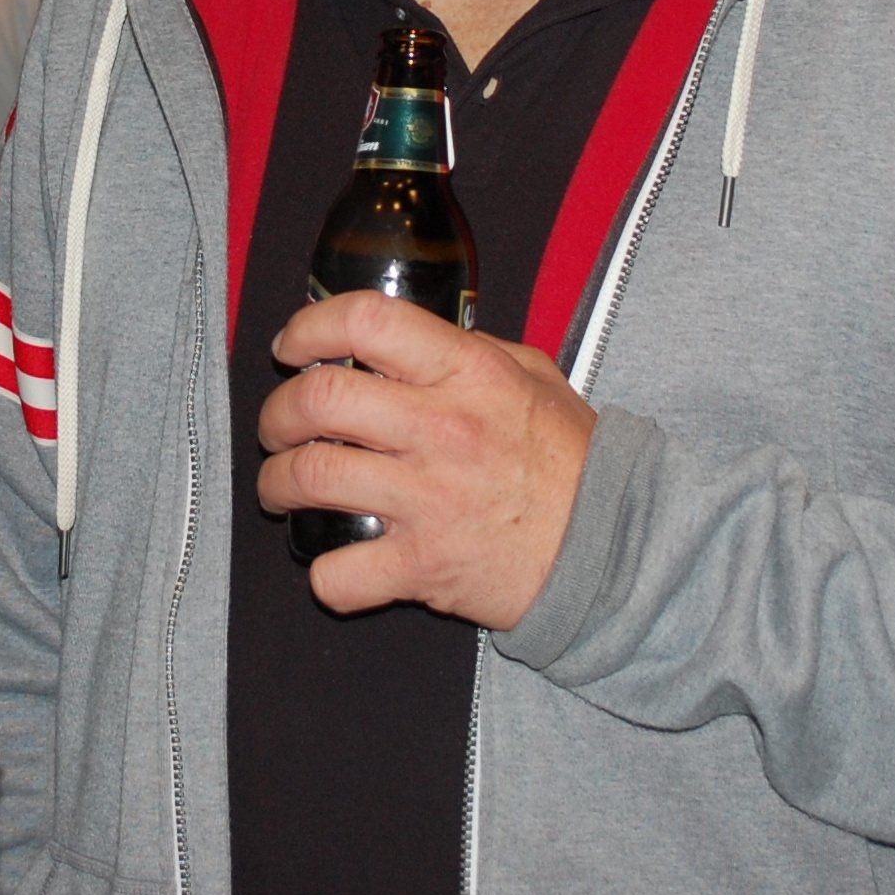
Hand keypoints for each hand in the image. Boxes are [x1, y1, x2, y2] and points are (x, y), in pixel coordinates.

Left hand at [254, 289, 595, 628]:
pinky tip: (333, 563)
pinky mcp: (423, 565)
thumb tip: (403, 339)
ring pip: (310, 476)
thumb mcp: (534, 376)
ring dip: (277, 483)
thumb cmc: (573, 461)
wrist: (616, 549)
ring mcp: (428, 498)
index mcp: (467, 372)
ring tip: (281, 488)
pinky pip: (339, 571)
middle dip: (278, 412)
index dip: (310, 328)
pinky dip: (324, 573)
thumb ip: (469, 351)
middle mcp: (441, 427)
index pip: (365, 322)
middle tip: (279, 427)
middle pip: (318, 399)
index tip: (292, 346)